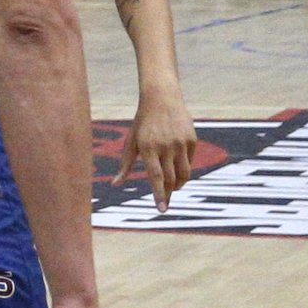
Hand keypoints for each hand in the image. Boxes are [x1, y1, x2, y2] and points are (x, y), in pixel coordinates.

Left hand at [128, 93, 196, 210]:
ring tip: (173, 189)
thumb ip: (125, 165)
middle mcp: (166, 146)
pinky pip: (189, 161)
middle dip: (168, 194)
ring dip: (179, 185)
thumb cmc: (142, 123)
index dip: (159, 195)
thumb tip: (115, 184)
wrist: (162, 98)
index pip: (156, 177)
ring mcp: (180, 143)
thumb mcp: (131, 142)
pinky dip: (184, 169)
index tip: (162, 209)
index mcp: (148, 148)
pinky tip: (178, 171)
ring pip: (184, 173)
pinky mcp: (192, 140)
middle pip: (171, 179)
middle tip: (165, 203)